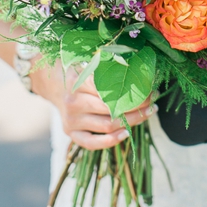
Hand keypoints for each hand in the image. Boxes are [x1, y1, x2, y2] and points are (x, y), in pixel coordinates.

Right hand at [30, 63, 155, 150]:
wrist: (54, 85)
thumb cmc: (79, 72)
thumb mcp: (89, 63)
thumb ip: (108, 67)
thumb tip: (140, 69)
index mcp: (78, 83)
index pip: (110, 90)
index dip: (133, 92)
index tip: (150, 90)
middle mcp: (73, 103)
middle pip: (112, 109)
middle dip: (137, 108)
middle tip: (152, 103)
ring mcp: (71, 120)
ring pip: (107, 126)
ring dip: (131, 122)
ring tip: (147, 114)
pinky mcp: (71, 133)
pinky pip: (92, 143)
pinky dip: (110, 141)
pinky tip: (126, 134)